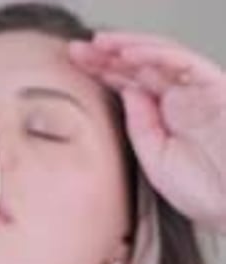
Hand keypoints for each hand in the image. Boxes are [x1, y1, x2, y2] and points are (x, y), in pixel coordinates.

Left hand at [68, 31, 225, 232]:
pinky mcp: (214, 87)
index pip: (130, 87)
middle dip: (107, 57)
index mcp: (165, 118)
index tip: (75, 68)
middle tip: (76, 51)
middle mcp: (181, 99)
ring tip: (98, 45)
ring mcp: (197, 91)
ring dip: (127, 48)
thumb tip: (126, 92)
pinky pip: (182, 63)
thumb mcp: (156, 162)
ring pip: (158, 58)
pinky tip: (128, 54)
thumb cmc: (203, 192)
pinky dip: (155, 55)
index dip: (103, 74)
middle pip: (139, 68)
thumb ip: (140, 127)